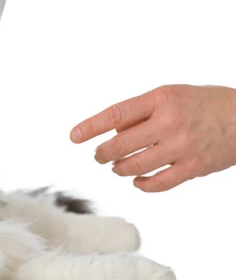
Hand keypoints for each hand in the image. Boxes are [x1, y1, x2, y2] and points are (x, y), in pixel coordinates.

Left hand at [70, 84, 235, 191]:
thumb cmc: (205, 104)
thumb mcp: (171, 95)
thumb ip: (141, 112)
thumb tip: (110, 130)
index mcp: (161, 99)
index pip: (115, 114)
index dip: (90, 127)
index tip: (74, 136)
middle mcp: (170, 122)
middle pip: (120, 145)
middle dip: (102, 154)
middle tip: (98, 156)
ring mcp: (182, 147)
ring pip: (135, 166)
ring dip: (119, 169)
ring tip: (117, 167)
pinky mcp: (194, 168)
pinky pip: (158, 183)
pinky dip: (142, 184)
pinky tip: (137, 181)